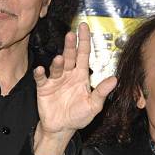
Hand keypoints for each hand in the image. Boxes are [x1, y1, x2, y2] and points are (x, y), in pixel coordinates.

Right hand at [33, 22, 116, 154]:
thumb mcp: (93, 105)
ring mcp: (55, 80)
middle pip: (70, 56)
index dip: (84, 41)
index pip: (84, 54)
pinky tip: (41, 70)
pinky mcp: (44, 88)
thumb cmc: (78, 116)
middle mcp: (68, 74)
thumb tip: (115, 79)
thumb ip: (102, 92)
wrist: (61, 128)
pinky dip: (40, 74)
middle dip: (70, 45)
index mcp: (81, 76)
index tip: (84, 27)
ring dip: (58, 62)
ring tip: (60, 59)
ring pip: (57, 66)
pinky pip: (41, 78)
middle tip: (71, 35)